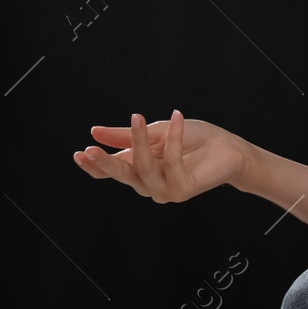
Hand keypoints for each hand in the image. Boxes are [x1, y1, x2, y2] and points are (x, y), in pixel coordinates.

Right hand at [73, 110, 249, 203]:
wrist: (229, 147)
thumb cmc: (195, 138)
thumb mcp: (158, 131)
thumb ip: (129, 135)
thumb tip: (94, 132)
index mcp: (140, 168)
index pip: (112, 171)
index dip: (95, 165)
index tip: (79, 153)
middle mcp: (149, 184)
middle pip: (122, 175)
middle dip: (105, 163)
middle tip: (89, 150)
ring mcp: (165, 190)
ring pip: (144, 169)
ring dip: (140, 143)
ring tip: (138, 118)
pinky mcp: (182, 190)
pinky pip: (171, 163)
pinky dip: (173, 140)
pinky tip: (176, 118)